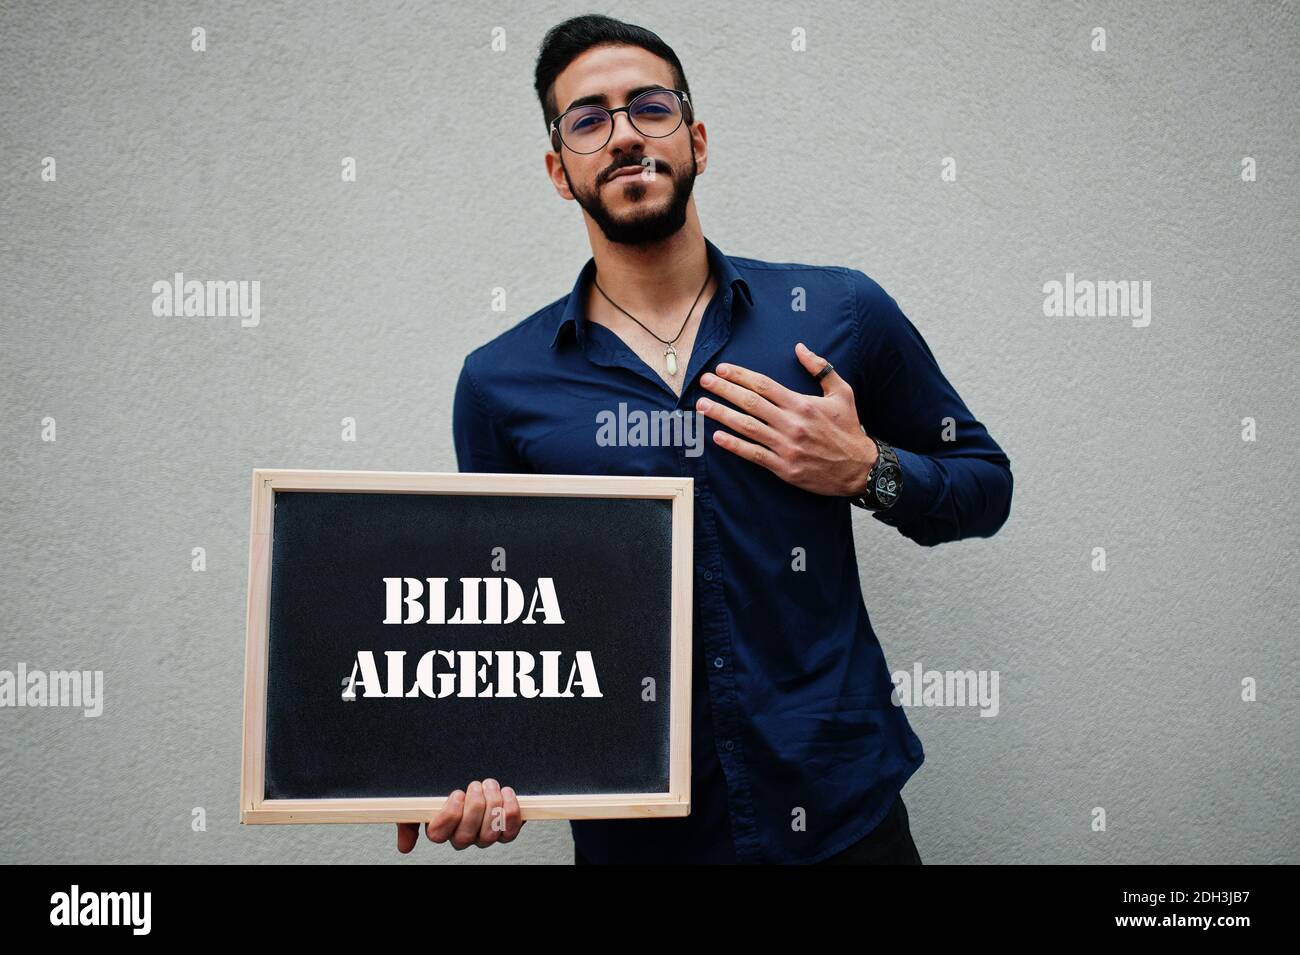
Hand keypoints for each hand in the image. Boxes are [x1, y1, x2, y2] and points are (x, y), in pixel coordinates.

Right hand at [395, 778, 524, 852]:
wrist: (477, 780)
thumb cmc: (448, 792)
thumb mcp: (423, 801)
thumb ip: (409, 819)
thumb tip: (404, 846)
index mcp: (441, 829)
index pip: (438, 835)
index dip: (449, 816)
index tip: (456, 795)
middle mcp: (463, 837)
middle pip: (465, 837)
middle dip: (474, 808)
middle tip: (475, 785)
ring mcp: (484, 836)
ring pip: (488, 834)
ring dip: (492, 805)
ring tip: (491, 785)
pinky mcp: (505, 831)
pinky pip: (510, 831)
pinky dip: (511, 812)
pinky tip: (507, 793)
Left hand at [696, 342, 877, 496]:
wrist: (859, 468)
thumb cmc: (849, 428)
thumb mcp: (842, 393)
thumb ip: (821, 368)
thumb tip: (800, 347)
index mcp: (802, 403)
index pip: (764, 385)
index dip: (740, 375)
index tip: (722, 368)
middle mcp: (791, 423)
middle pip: (750, 403)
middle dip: (724, 390)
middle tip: (704, 381)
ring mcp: (786, 446)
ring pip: (747, 427)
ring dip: (722, 415)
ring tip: (702, 406)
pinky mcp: (784, 467)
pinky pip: (754, 454)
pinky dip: (734, 445)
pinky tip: (717, 436)